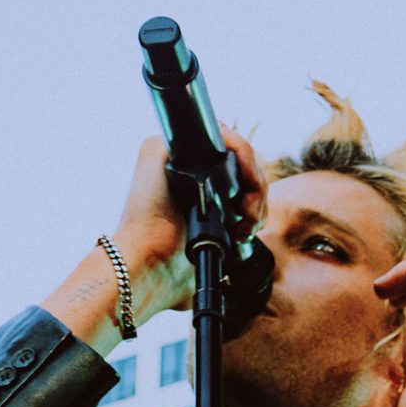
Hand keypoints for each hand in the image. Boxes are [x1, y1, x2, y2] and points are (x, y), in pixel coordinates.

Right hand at [42, 127, 266, 351]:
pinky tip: (245, 180)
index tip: (251, 226)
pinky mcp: (161, 148)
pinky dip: (240, 148)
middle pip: (239, 168)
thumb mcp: (205, 264)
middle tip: (250, 222)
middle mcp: (180, 173)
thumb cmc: (170, 276)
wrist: (148, 268)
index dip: (253, 201)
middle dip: (257, 196)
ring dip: (254, 182)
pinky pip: (216, 131)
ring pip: (234, 152)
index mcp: (191, 197)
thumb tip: (227, 275)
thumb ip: (216, 256)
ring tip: (245, 215)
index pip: (235, 185)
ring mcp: (170, 158)